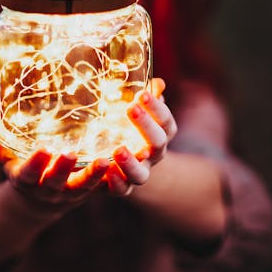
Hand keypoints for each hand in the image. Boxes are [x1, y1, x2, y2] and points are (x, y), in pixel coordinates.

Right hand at [0, 113, 108, 219]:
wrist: (38, 203)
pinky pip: (103, 189)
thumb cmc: (21, 171)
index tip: (42, 149)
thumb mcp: (4, 160)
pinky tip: (126, 165)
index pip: (29, 174)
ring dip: (95, 176)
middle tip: (72, 153)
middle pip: (56, 183)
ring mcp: (71, 194)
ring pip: (84, 188)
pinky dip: (114, 180)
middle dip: (63, 169)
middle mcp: (49, 190)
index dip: (35, 164)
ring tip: (106, 160)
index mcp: (27, 181)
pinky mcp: (90, 193)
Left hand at [105, 78, 177, 197]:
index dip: (157, 108)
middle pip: (158, 143)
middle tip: (131, 108)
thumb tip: (157, 82)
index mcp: (161, 133)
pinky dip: (116, 182)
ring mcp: (139, 172)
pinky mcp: (122, 187)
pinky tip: (106, 170)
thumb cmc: (129, 126)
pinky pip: (122, 189)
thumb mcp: (138, 110)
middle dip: (146, 126)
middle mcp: (153, 155)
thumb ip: (147, 98)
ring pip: (141, 174)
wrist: (124, 161)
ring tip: (118, 149)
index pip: (165, 120)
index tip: (142, 93)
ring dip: (131, 162)